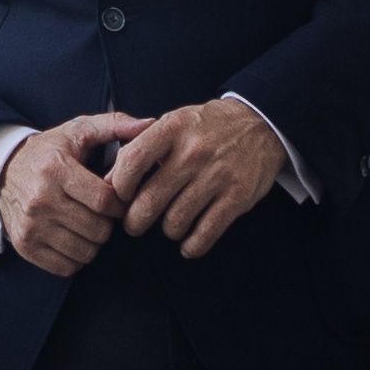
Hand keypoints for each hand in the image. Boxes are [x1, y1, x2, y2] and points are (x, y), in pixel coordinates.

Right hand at [0, 111, 147, 277]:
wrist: (3, 171)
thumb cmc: (49, 152)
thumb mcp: (78, 130)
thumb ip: (115, 125)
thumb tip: (150, 124)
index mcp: (55, 169)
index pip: (104, 201)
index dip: (119, 203)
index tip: (116, 198)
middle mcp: (40, 199)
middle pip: (98, 230)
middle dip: (107, 222)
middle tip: (100, 211)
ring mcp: (31, 225)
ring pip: (86, 251)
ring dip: (93, 241)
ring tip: (86, 222)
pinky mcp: (25, 245)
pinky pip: (67, 267)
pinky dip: (76, 256)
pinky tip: (72, 236)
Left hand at [106, 100, 285, 259]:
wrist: (260, 123)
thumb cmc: (208, 126)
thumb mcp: (174, 123)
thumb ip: (142, 147)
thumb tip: (108, 180)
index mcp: (173, 129)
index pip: (133, 161)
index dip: (119, 185)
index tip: (120, 196)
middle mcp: (193, 152)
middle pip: (150, 200)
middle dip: (135, 220)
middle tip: (134, 223)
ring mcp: (217, 176)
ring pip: (175, 221)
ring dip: (167, 230)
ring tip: (169, 225)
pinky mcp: (238, 197)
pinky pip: (206, 233)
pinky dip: (192, 246)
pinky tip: (188, 243)